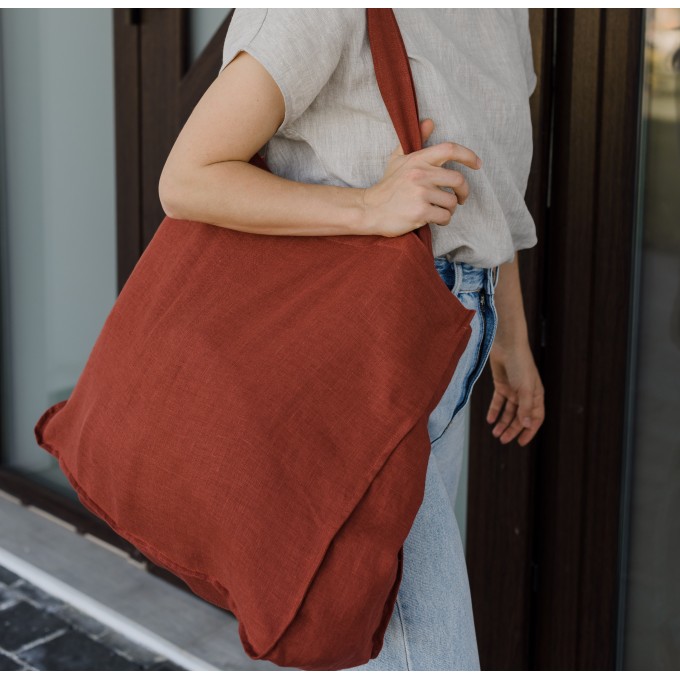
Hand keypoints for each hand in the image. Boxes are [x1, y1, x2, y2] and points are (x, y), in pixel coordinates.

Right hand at [360, 118, 481, 237]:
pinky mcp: (420, 212)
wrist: (370, 209)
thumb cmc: (387, 186)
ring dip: (450, 209)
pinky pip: (444, 216)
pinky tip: (435, 220)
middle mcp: (421, 174)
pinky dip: (444, 220)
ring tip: (441, 211)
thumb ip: (416, 141)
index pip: (450, 150)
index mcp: (418, 159)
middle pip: (457, 180)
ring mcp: (420, 194)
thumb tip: (429, 121)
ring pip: (451, 202)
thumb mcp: (398, 159)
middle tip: (461, 198)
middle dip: (463, 192)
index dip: (468, 156)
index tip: (477, 164)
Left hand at [486, 339, 544, 446]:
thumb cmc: (520, 364)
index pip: (536, 418)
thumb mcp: (524, 388)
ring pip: (509, 411)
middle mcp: (526, 394)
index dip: (529, 431)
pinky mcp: (501, 384)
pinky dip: (494, 411)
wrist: (507, 345)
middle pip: (520, 417)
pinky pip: (498, 402)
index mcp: (536, 395)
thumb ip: (525, 407)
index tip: (520, 443)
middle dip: (512, 429)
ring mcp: (513, 390)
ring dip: (502, 422)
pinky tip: (489, 420)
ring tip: (495, 433)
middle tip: (502, 440)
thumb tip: (528, 425)